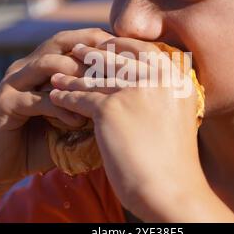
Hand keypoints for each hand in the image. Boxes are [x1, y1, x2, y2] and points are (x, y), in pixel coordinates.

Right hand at [0, 28, 114, 191]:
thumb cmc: (40, 142)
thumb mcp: (70, 120)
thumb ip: (90, 107)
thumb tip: (126, 100)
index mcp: (42, 65)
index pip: (74, 41)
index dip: (101, 42)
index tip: (128, 53)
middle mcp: (27, 66)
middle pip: (61, 41)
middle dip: (91, 49)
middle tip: (116, 64)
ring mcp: (14, 82)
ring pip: (48, 63)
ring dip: (76, 76)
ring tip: (97, 93)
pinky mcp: (5, 102)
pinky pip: (38, 99)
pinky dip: (60, 108)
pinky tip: (77, 122)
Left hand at [49, 37, 216, 220]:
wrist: (171, 190)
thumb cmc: (175, 160)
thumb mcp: (177, 116)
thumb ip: (163, 94)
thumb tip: (144, 81)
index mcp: (177, 79)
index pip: (145, 51)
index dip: (122, 45)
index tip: (106, 43)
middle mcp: (159, 79)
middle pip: (119, 59)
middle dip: (94, 53)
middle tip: (77, 49)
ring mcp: (135, 91)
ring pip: (96, 78)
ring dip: (73, 75)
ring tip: (57, 73)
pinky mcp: (111, 109)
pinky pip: (82, 98)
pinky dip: (66, 97)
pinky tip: (55, 96)